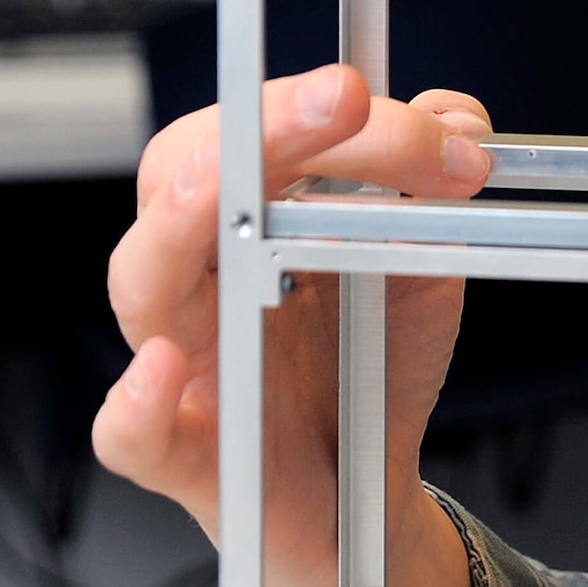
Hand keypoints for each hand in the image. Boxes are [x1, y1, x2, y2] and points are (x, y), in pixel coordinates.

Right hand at [92, 63, 491, 586]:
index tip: (404, 109)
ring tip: (219, 190)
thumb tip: (457, 120)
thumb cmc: (371, 367)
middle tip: (347, 103)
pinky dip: (136, 400)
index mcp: (250, 216)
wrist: (369, 485)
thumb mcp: (422, 261)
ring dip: (181, 223)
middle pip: (187, 176)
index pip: (252, 128)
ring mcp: (183, 359)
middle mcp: (205, 275)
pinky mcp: (183, 452)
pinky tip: (165, 368)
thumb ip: (432, 185)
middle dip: (266, 129)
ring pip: (143, 280)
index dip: (313, 101)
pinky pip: (130, 429)